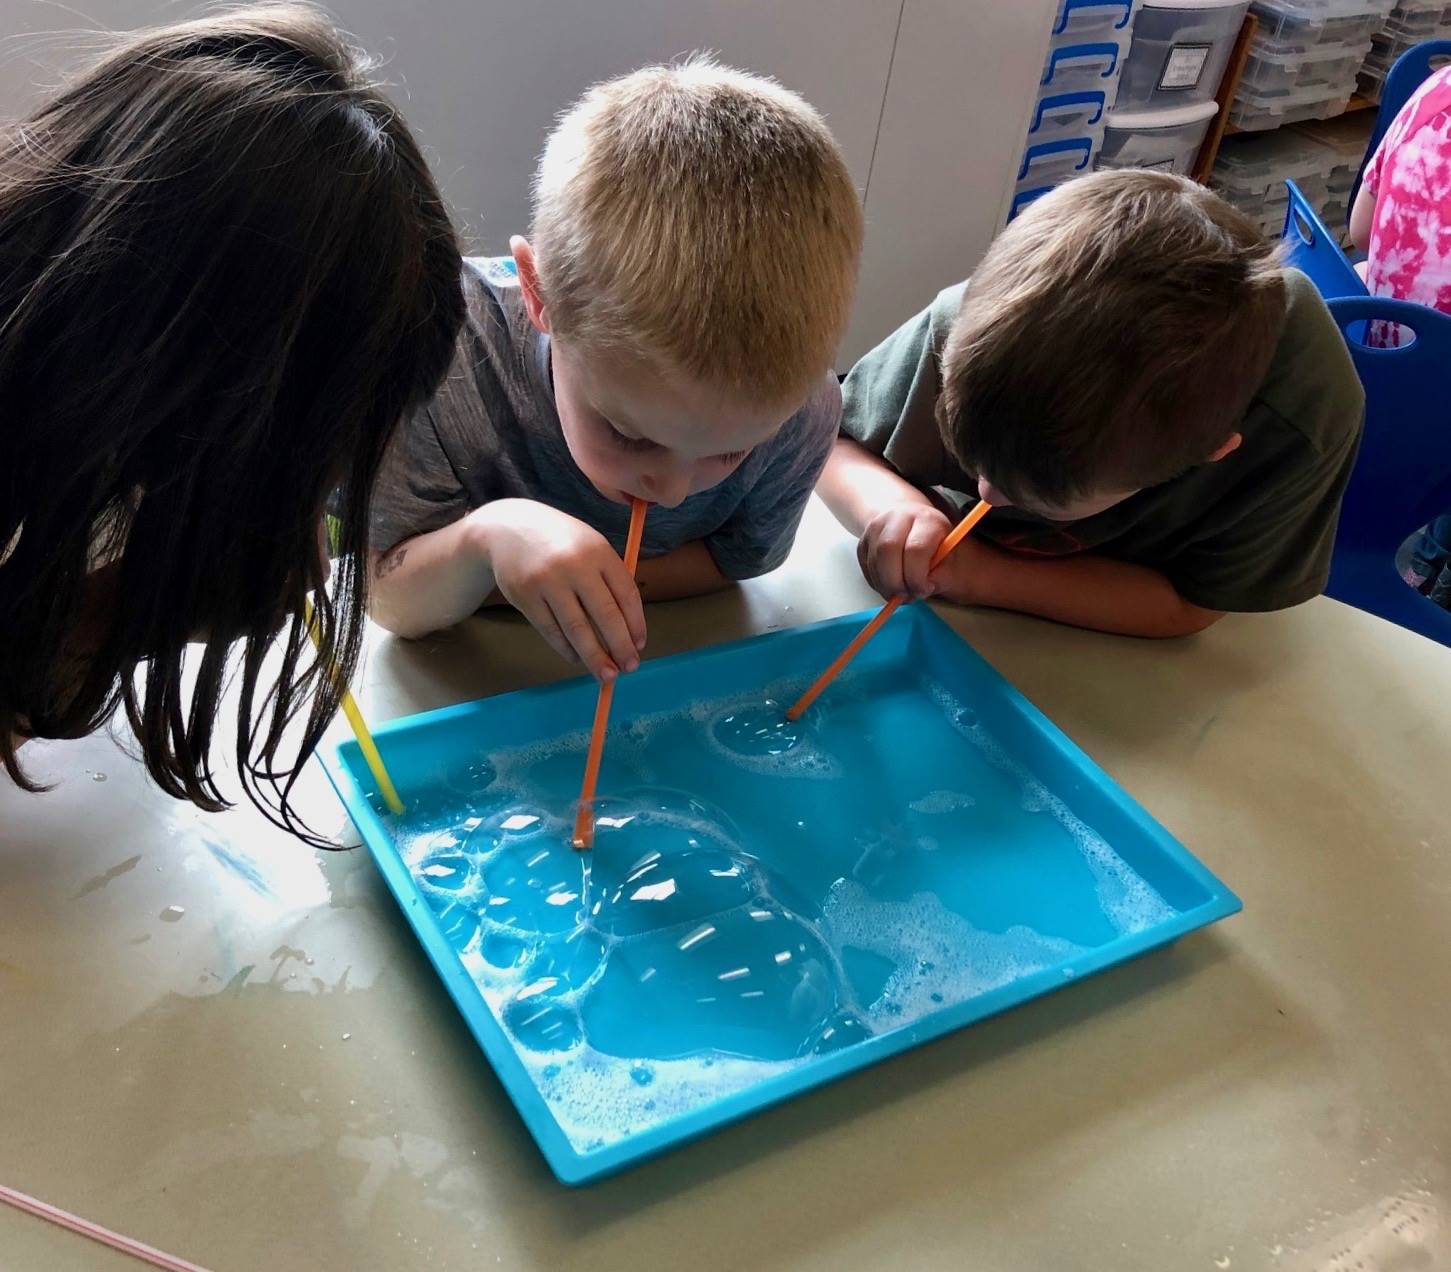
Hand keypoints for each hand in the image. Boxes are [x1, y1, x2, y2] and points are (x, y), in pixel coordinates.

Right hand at [472, 501, 645, 680]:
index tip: (640, 646)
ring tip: (607, 674)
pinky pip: (551, 630)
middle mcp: (575, 565)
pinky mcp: (525, 597)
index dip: (636, 624)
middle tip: (630, 668)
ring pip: (577, 629)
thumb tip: (627, 628)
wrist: (508, 528)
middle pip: (605, 615)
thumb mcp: (590, 546)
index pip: (626, 594)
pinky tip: (577, 658)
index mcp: (599, 551)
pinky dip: (566, 648)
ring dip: (594, 656)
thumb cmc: (560, 542)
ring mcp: (548, 582)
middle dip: (620, 646)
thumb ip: (609, 578)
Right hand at [857, 504, 952, 599]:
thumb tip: (921, 590)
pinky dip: (877, 583)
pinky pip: (865, 567)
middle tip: (907, 596)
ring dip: (886, 586)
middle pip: (888, 550)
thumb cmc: (932, 541)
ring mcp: (876, 527)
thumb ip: (940, 574)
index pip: (915, 548)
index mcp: (925, 519)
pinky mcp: (863, 540)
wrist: (908, 519)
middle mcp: (898, 517)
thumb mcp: (948, 555)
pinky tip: (890, 585)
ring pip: (874, 562)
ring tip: (901, 593)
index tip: (924, 590)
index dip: (917, 577)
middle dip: (896, 582)